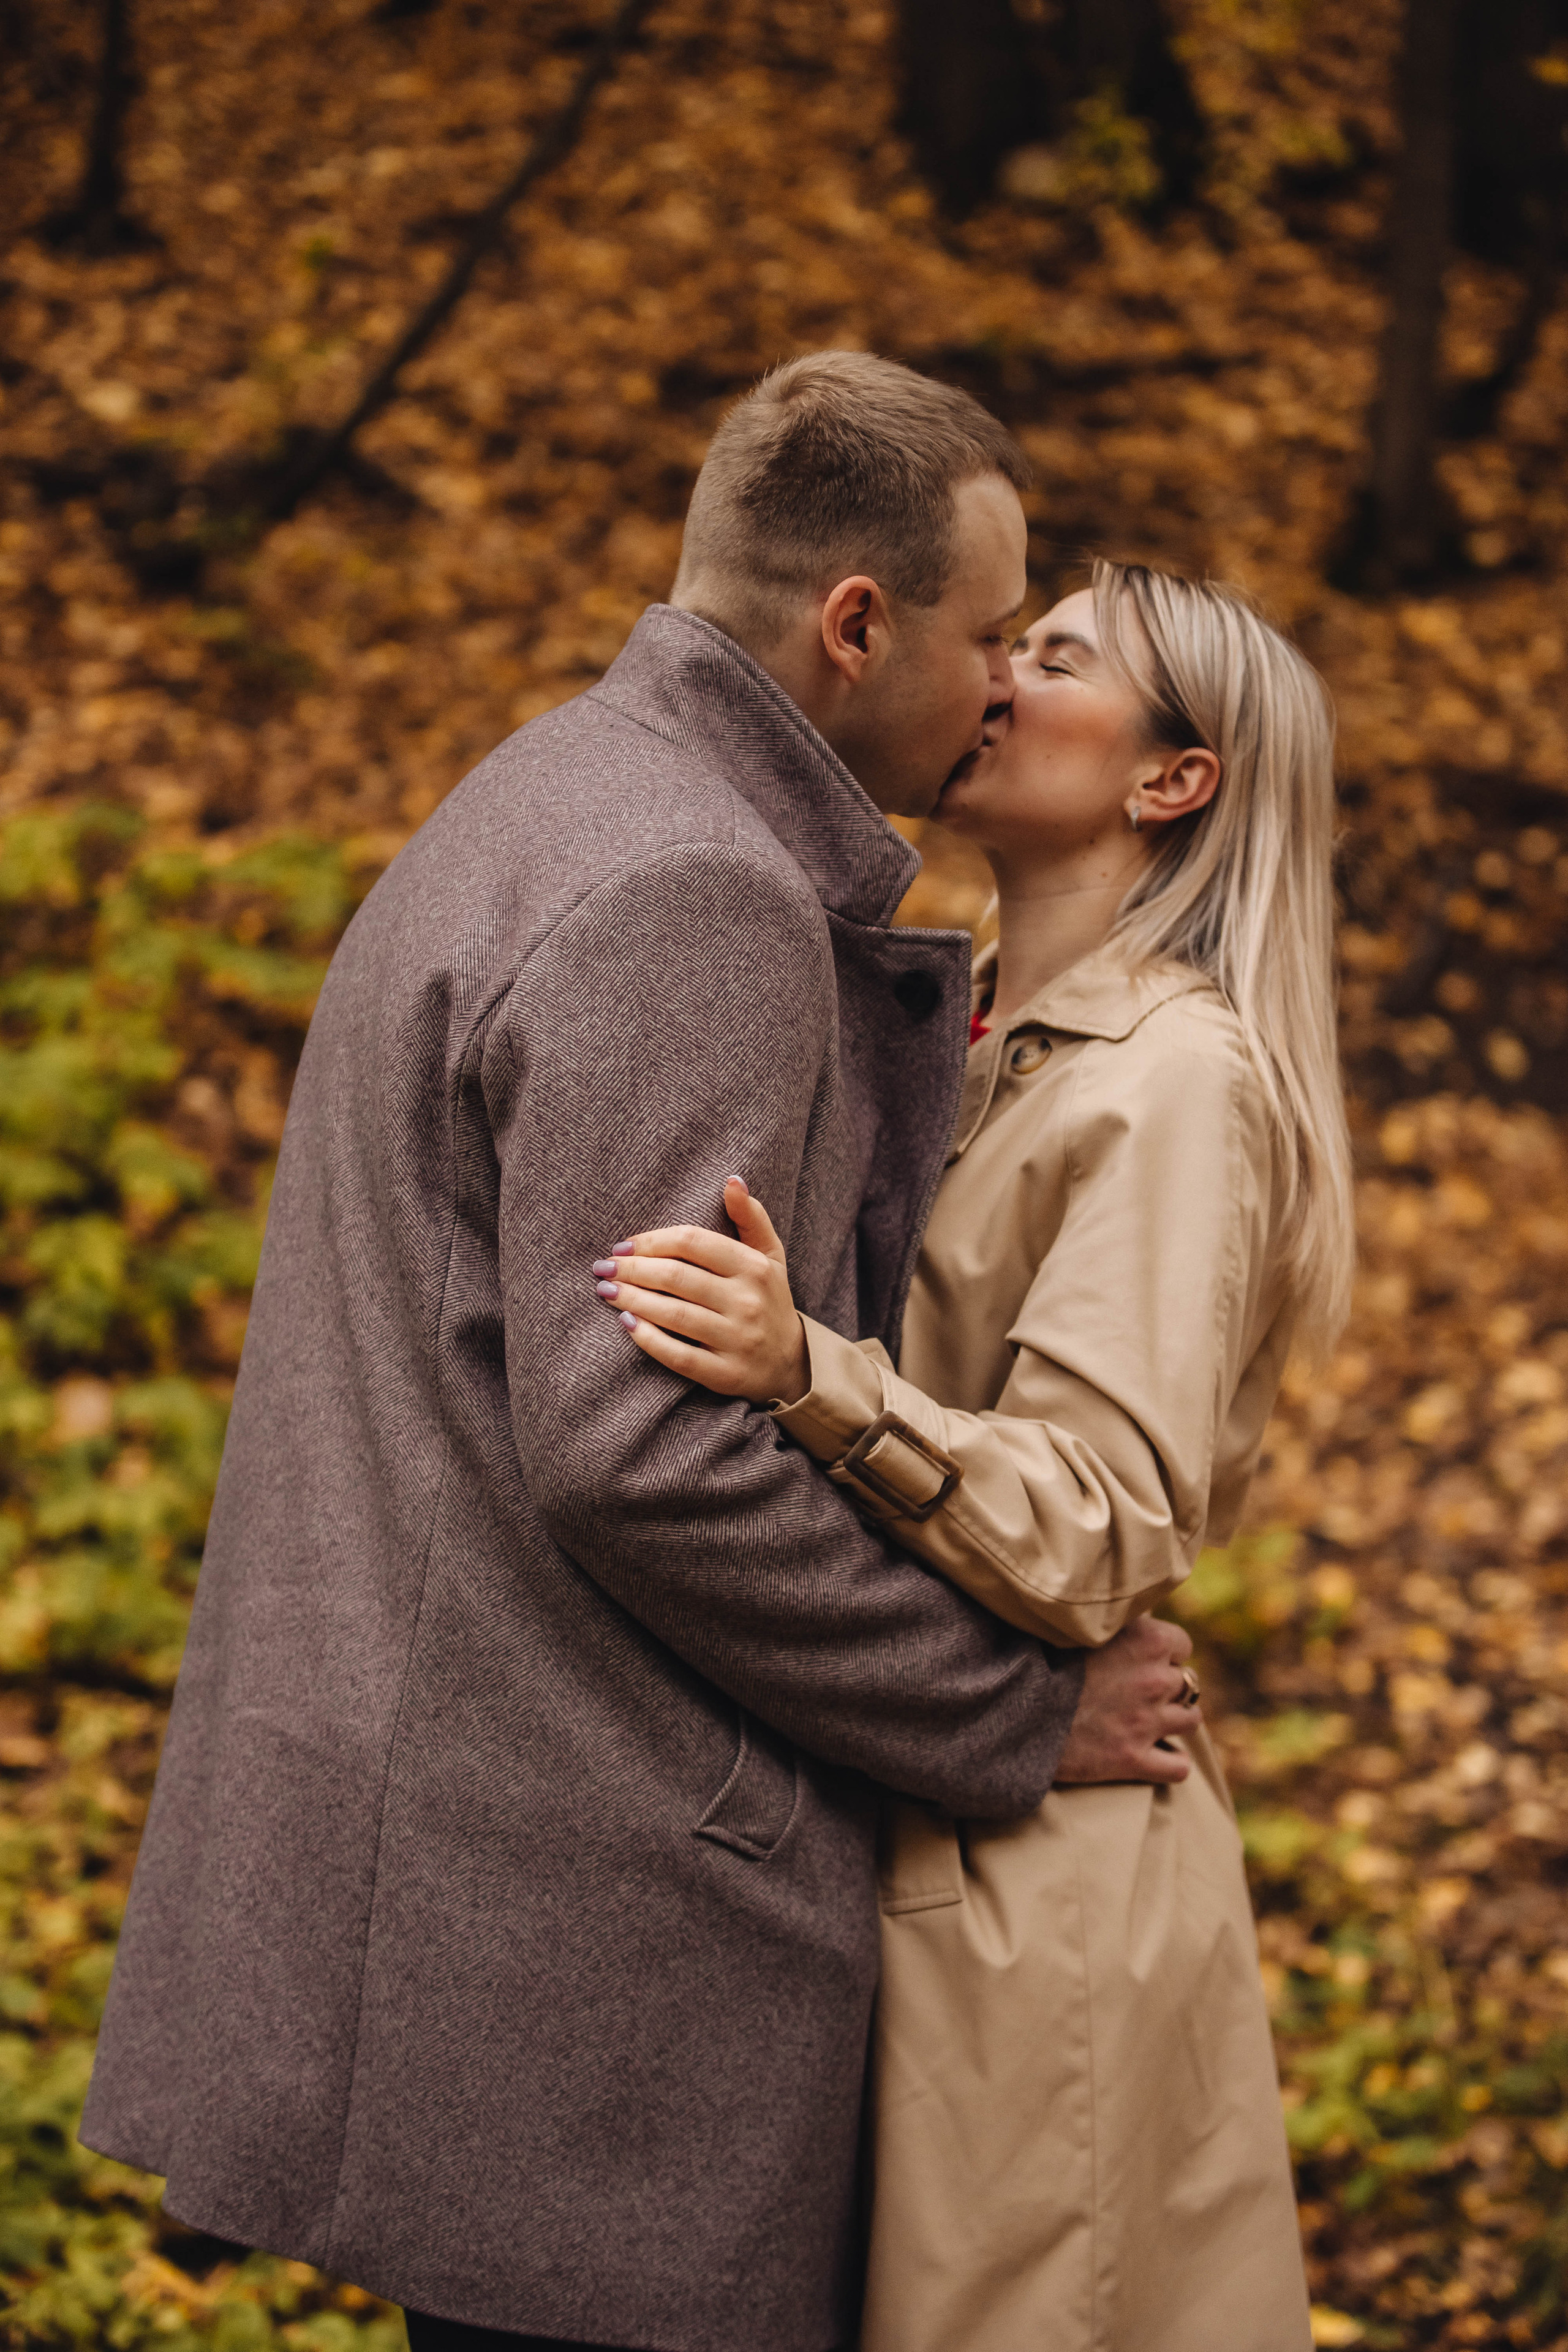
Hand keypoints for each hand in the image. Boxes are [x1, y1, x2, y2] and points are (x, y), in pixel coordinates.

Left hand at [591, 1177, 808, 1404]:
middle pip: (676, 1277)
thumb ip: (751, 1217)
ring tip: (606, 1291)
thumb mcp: (770, 1255)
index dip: (651, 1240)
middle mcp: (747, 1302)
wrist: (790, 1364)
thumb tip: (731, 1180)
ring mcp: (737, 1339)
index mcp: (754, 1267)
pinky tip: (626, 1324)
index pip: (692, 1242)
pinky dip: (648, 1339)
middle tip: (603, 1267)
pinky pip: (678, 1355)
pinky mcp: (725, 1374)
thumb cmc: (769, 1299)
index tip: (623, 1245)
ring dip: (632, 1300)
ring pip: (674, 1315)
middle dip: (632, 1270)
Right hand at [1054, 1615, 1201, 1785]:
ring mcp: (1147, 1723)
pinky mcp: (1133, 1759)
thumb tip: (1125, 1609)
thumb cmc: (1039, 1660)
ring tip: (1153, 1719)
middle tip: (1143, 1690)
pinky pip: (1178, 1767)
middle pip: (1188, 1682)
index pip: (1182, 1643)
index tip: (1143, 1658)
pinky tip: (1156, 1756)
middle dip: (1169, 1686)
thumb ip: (1112, 1620)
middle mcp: (1154, 1680)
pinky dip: (1171, 1763)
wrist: (1013, 1709)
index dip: (1163, 1651)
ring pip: (1191, 1721)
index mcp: (1145, 1640)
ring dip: (1175, 1720)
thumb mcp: (1080, 1626)